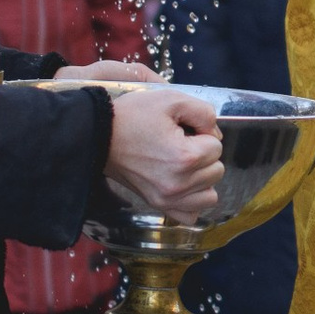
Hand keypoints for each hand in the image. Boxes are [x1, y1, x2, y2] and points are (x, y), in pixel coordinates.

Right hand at [102, 87, 225, 217]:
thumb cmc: (132, 116)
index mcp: (184, 158)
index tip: (182, 129)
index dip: (202, 133)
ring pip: (210, 195)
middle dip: (203, 154)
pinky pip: (191, 214)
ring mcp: (167, 199)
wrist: (98, 136)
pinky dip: (191, 200)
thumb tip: (215, 133)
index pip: (217, 146)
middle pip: (217, 170)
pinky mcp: (158, 205)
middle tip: (179, 144)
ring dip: (202, 179)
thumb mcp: (170, 99)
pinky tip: (181, 184)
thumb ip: (204, 112)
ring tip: (182, 164)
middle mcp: (178, 184)